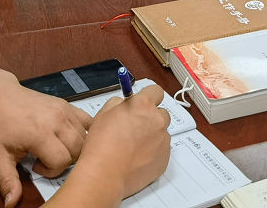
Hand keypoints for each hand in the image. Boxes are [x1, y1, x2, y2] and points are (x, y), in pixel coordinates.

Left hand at [0, 68, 92, 205]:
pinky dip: (84, 133)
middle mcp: (56, 120)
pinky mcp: (67, 105)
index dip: (49, 171)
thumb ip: (7, 180)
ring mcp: (64, 110)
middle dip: (64, 161)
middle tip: (45, 159)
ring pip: (84, 138)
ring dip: (73, 149)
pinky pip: (88, 121)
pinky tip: (69, 138)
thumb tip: (12, 202)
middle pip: (77, 151)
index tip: (35, 165)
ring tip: (54, 148)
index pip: (61, 162)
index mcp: (39, 133)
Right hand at [79, 86, 171, 201]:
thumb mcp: (104, 114)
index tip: (144, 103)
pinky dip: (153, 152)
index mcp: (143, 105)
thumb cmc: (101, 146)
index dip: (148, 97)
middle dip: (151, 118)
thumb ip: (119, 103)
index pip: (156, 91)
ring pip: (161, 132)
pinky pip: (162, 150)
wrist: (104, 175)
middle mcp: (157, 120)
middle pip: (161, 113)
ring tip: (133, 147)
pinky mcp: (165, 158)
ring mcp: (163, 140)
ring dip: (152, 135)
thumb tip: (125, 102)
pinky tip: (137, 158)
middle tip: (135, 128)